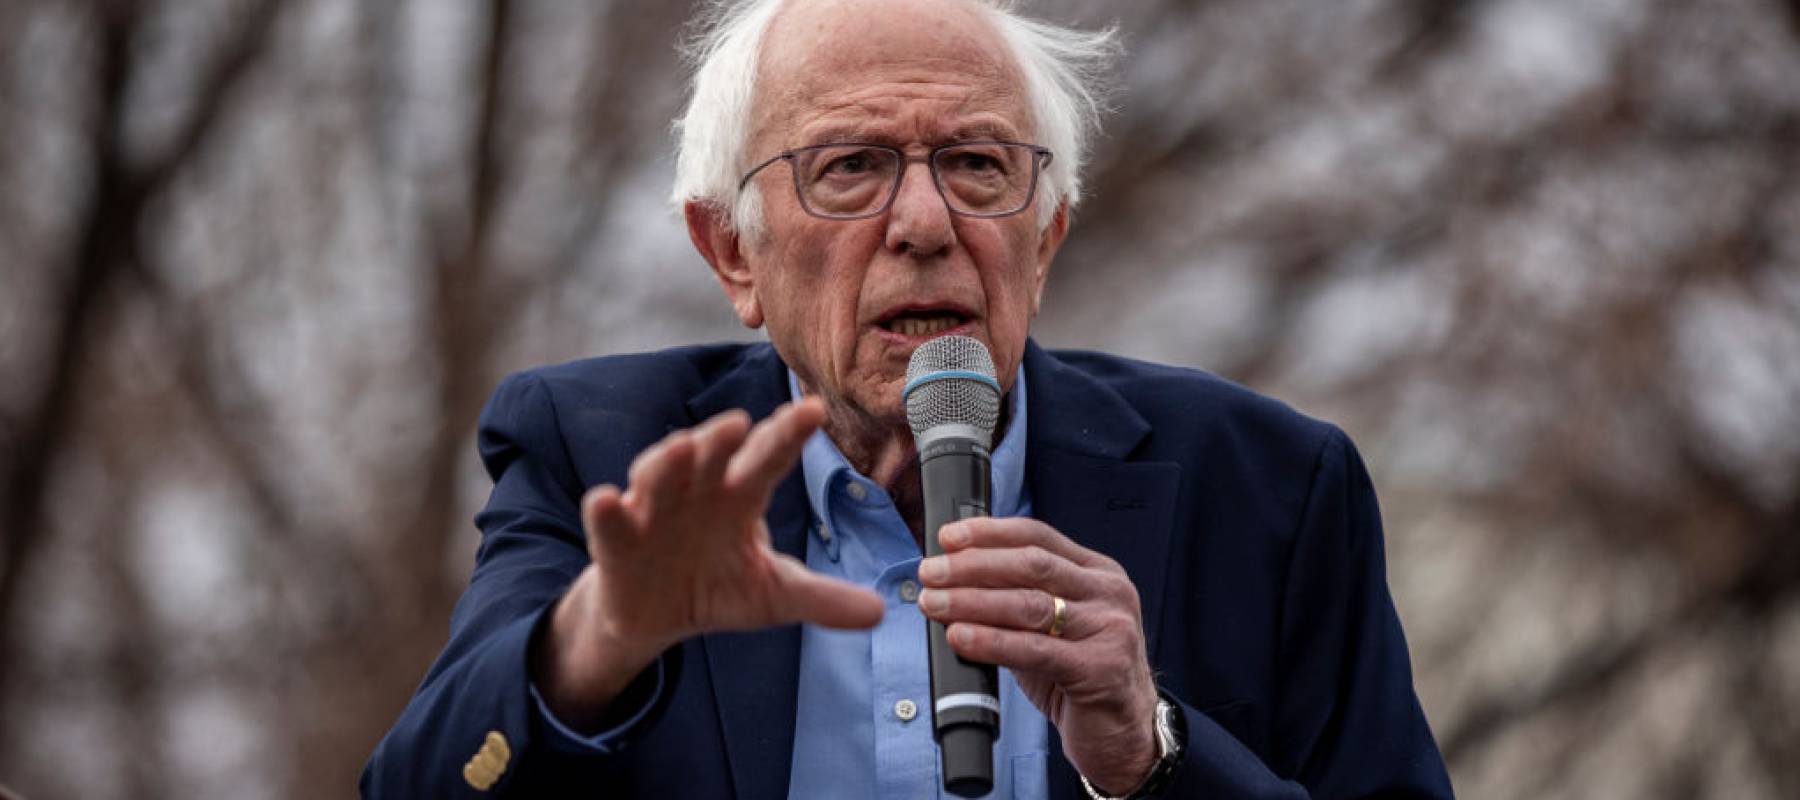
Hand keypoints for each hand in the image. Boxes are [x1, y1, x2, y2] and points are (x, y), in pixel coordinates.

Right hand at [535, 400, 884, 729]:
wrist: (656, 614)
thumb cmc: (718, 585)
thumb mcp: (773, 595)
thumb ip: (822, 599)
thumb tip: (883, 611)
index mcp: (741, 496)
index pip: (769, 458)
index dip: (788, 435)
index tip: (813, 410)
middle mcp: (698, 490)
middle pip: (712, 457)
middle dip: (722, 439)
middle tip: (738, 423)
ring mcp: (653, 509)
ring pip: (659, 476)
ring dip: (666, 461)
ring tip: (681, 448)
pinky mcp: (616, 539)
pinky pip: (609, 521)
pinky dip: (606, 510)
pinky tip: (606, 499)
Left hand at [917, 517, 1159, 794]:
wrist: (1124, 733)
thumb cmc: (1080, 675)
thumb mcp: (1052, 626)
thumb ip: (1015, 599)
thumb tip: (952, 580)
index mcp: (1098, 572)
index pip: (1038, 537)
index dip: (989, 533)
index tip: (948, 537)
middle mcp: (1109, 593)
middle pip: (1031, 565)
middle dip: (973, 565)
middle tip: (931, 572)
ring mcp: (1110, 629)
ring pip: (1030, 604)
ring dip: (973, 600)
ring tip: (934, 602)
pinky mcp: (1100, 669)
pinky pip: (1035, 650)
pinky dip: (991, 641)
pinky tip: (960, 637)